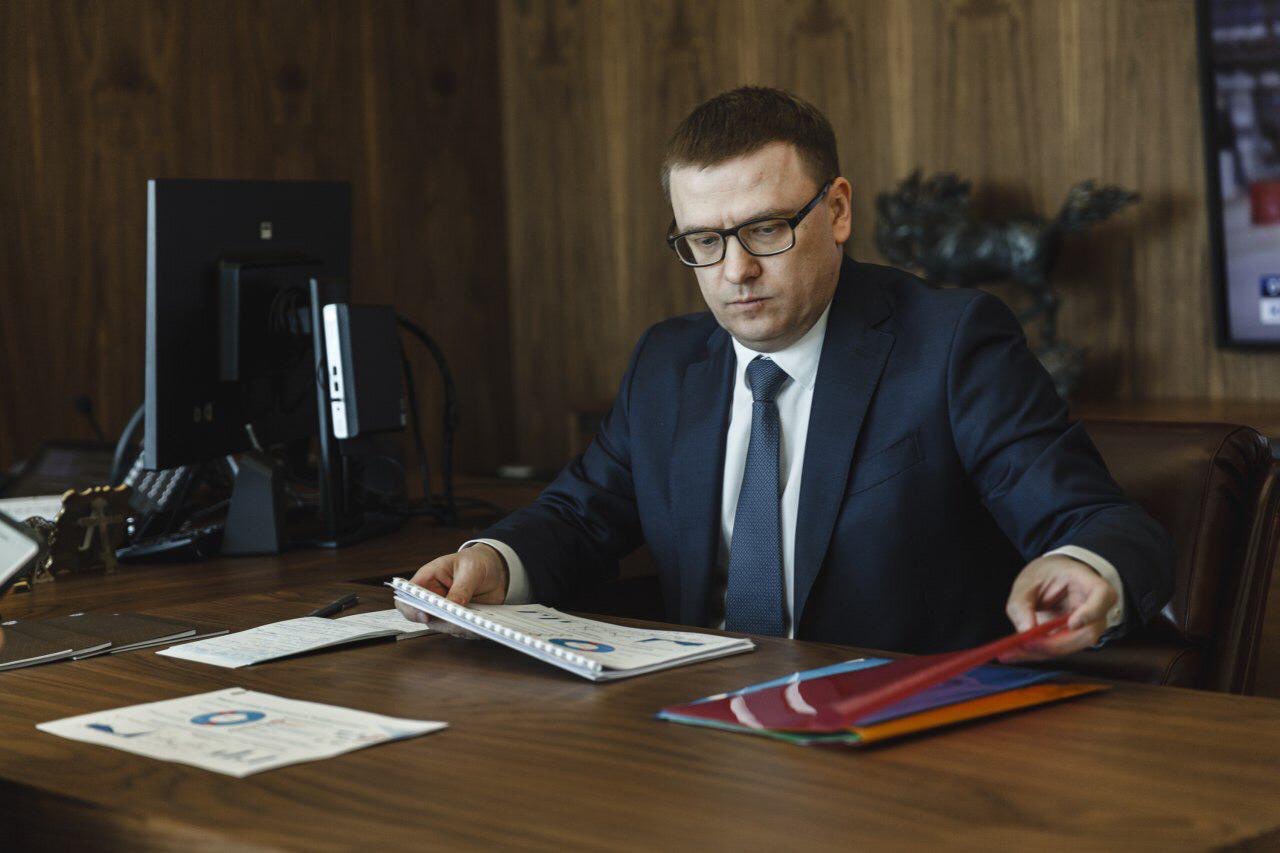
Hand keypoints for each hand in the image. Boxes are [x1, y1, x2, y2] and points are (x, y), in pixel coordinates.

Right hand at [394, 544, 509, 634]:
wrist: (496, 568)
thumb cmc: (476, 561)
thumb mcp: (470, 569)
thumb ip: (461, 588)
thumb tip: (453, 607)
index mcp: (428, 579)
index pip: (408, 597)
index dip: (411, 608)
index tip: (425, 615)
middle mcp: (433, 598)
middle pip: (425, 618)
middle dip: (442, 622)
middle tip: (459, 621)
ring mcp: (445, 611)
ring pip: (444, 627)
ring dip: (459, 628)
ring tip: (475, 622)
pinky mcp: (459, 620)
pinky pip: (461, 631)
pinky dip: (470, 631)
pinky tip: (481, 624)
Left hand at [999, 554, 1117, 662]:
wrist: (1053, 578)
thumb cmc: (1045, 573)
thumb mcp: (1029, 579)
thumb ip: (1022, 603)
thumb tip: (1026, 630)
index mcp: (1091, 584)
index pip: (1103, 597)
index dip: (1091, 613)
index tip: (1072, 623)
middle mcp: (1096, 609)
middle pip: (1088, 632)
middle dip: (1056, 643)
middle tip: (1027, 645)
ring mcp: (1088, 626)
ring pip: (1072, 646)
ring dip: (1043, 652)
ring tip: (1013, 651)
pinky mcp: (1074, 638)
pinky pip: (1059, 649)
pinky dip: (1037, 653)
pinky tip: (1016, 653)